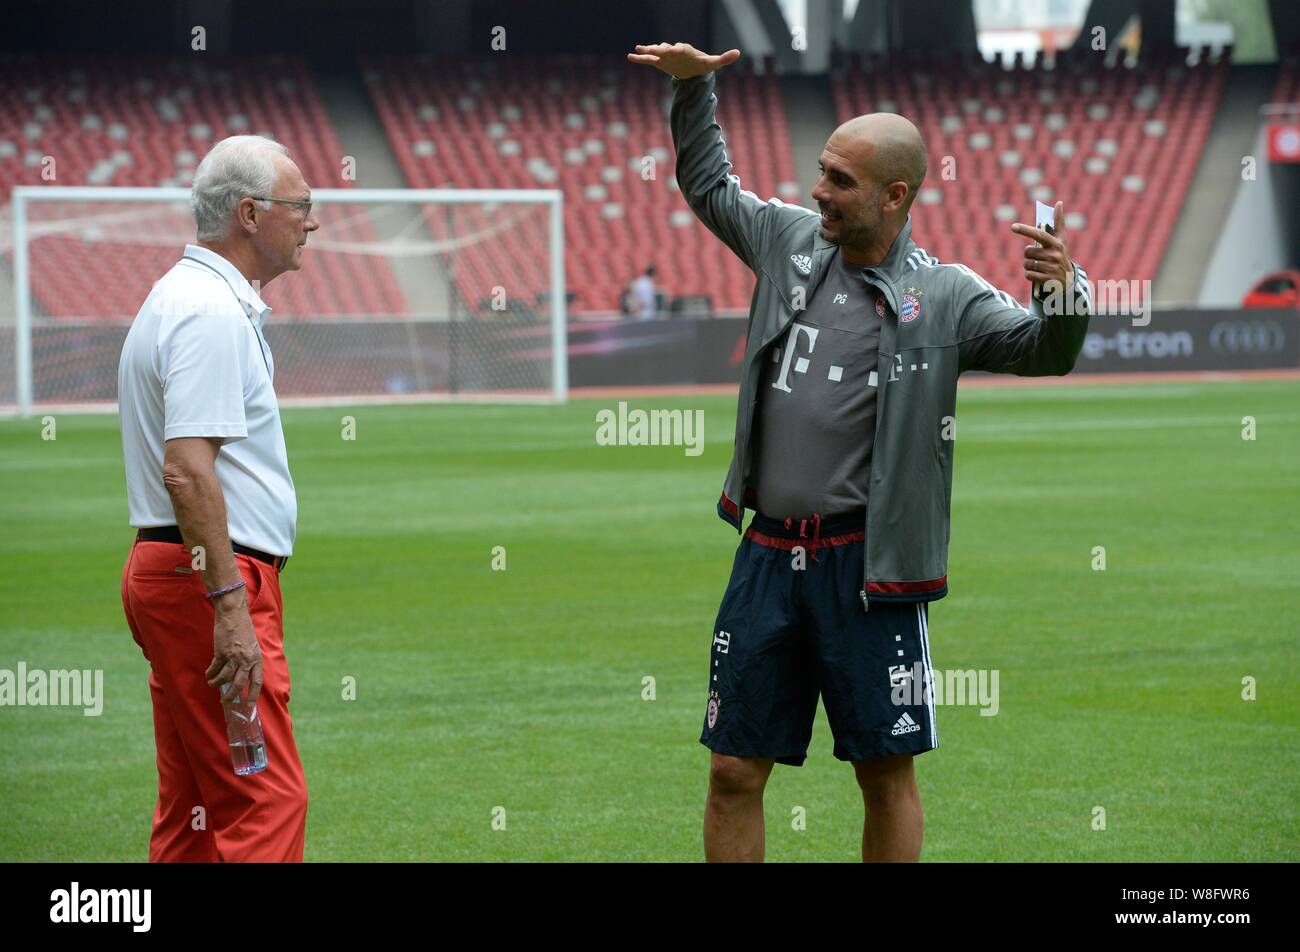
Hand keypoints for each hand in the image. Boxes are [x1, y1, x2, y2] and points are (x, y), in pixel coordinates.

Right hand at [205, 589, 262, 703]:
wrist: (234, 614)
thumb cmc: (243, 629)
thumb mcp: (252, 645)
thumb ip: (250, 659)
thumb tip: (244, 673)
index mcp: (257, 658)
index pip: (257, 681)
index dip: (253, 695)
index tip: (248, 706)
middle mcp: (247, 659)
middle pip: (240, 684)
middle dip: (232, 695)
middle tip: (225, 701)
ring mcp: (234, 656)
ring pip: (226, 678)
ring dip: (217, 683)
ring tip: (212, 684)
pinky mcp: (222, 652)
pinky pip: (215, 668)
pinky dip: (211, 673)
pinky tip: (208, 674)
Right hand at [626, 42, 739, 79]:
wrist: (690, 67)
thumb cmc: (701, 64)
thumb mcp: (712, 63)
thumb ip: (723, 59)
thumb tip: (738, 53)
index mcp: (685, 50)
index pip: (681, 48)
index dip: (678, 48)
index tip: (675, 48)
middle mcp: (674, 50)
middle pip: (666, 48)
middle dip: (661, 48)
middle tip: (655, 48)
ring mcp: (665, 56)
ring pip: (656, 52)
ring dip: (648, 51)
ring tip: (639, 49)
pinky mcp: (659, 62)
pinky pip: (648, 60)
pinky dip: (640, 58)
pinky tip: (630, 56)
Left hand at [1012, 200, 1073, 294]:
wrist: (1068, 280)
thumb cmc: (1060, 255)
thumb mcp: (1061, 239)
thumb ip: (1058, 222)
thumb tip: (1059, 203)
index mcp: (1056, 243)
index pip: (1038, 235)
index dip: (1025, 230)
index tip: (1013, 226)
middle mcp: (1055, 255)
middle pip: (1028, 252)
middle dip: (1029, 255)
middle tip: (1038, 257)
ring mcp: (1051, 268)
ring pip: (1027, 264)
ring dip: (1029, 265)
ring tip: (1039, 266)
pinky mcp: (1047, 279)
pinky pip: (1028, 275)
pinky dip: (1030, 275)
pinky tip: (1038, 275)